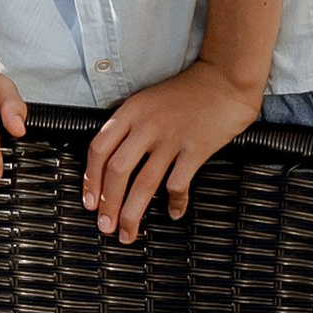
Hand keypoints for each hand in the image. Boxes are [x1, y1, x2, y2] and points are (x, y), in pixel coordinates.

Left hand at [82, 59, 261, 243]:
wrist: (224, 80)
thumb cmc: (185, 93)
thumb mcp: (146, 100)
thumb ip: (127, 125)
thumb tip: (109, 162)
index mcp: (130, 112)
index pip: (99, 149)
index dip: (90, 179)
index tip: (89, 202)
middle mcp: (147, 125)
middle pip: (118, 171)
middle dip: (108, 203)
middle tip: (105, 226)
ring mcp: (172, 138)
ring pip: (144, 183)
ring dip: (132, 213)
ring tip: (128, 233)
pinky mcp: (196, 148)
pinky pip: (179, 183)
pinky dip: (175, 202)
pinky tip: (174, 212)